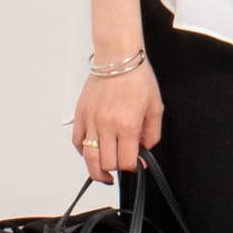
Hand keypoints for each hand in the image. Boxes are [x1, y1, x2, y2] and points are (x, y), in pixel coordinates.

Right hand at [72, 62, 163, 184]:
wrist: (118, 56)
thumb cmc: (137, 77)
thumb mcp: (155, 107)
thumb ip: (152, 133)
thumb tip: (145, 150)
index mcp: (127, 124)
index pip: (127, 161)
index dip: (133, 168)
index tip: (136, 165)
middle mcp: (107, 124)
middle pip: (107, 163)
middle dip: (116, 170)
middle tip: (121, 167)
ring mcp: (91, 120)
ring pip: (89, 157)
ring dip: (96, 171)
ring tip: (103, 175)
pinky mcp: (81, 114)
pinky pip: (77, 141)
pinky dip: (84, 152)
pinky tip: (92, 153)